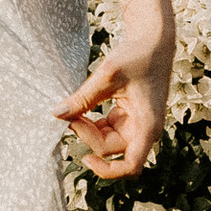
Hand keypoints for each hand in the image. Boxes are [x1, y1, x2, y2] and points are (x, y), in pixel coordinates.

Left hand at [54, 15, 173, 179]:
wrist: (153, 41)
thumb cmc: (137, 56)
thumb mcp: (107, 76)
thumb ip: (83, 97)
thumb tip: (57, 114)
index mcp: (148, 126)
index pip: (130, 166)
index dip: (107, 170)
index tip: (85, 157)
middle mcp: (145, 130)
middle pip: (110, 150)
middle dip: (88, 135)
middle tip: (70, 113)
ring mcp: (137, 125)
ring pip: (106, 141)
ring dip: (88, 129)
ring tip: (75, 108)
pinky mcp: (128, 117)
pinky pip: (107, 130)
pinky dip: (92, 122)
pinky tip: (82, 108)